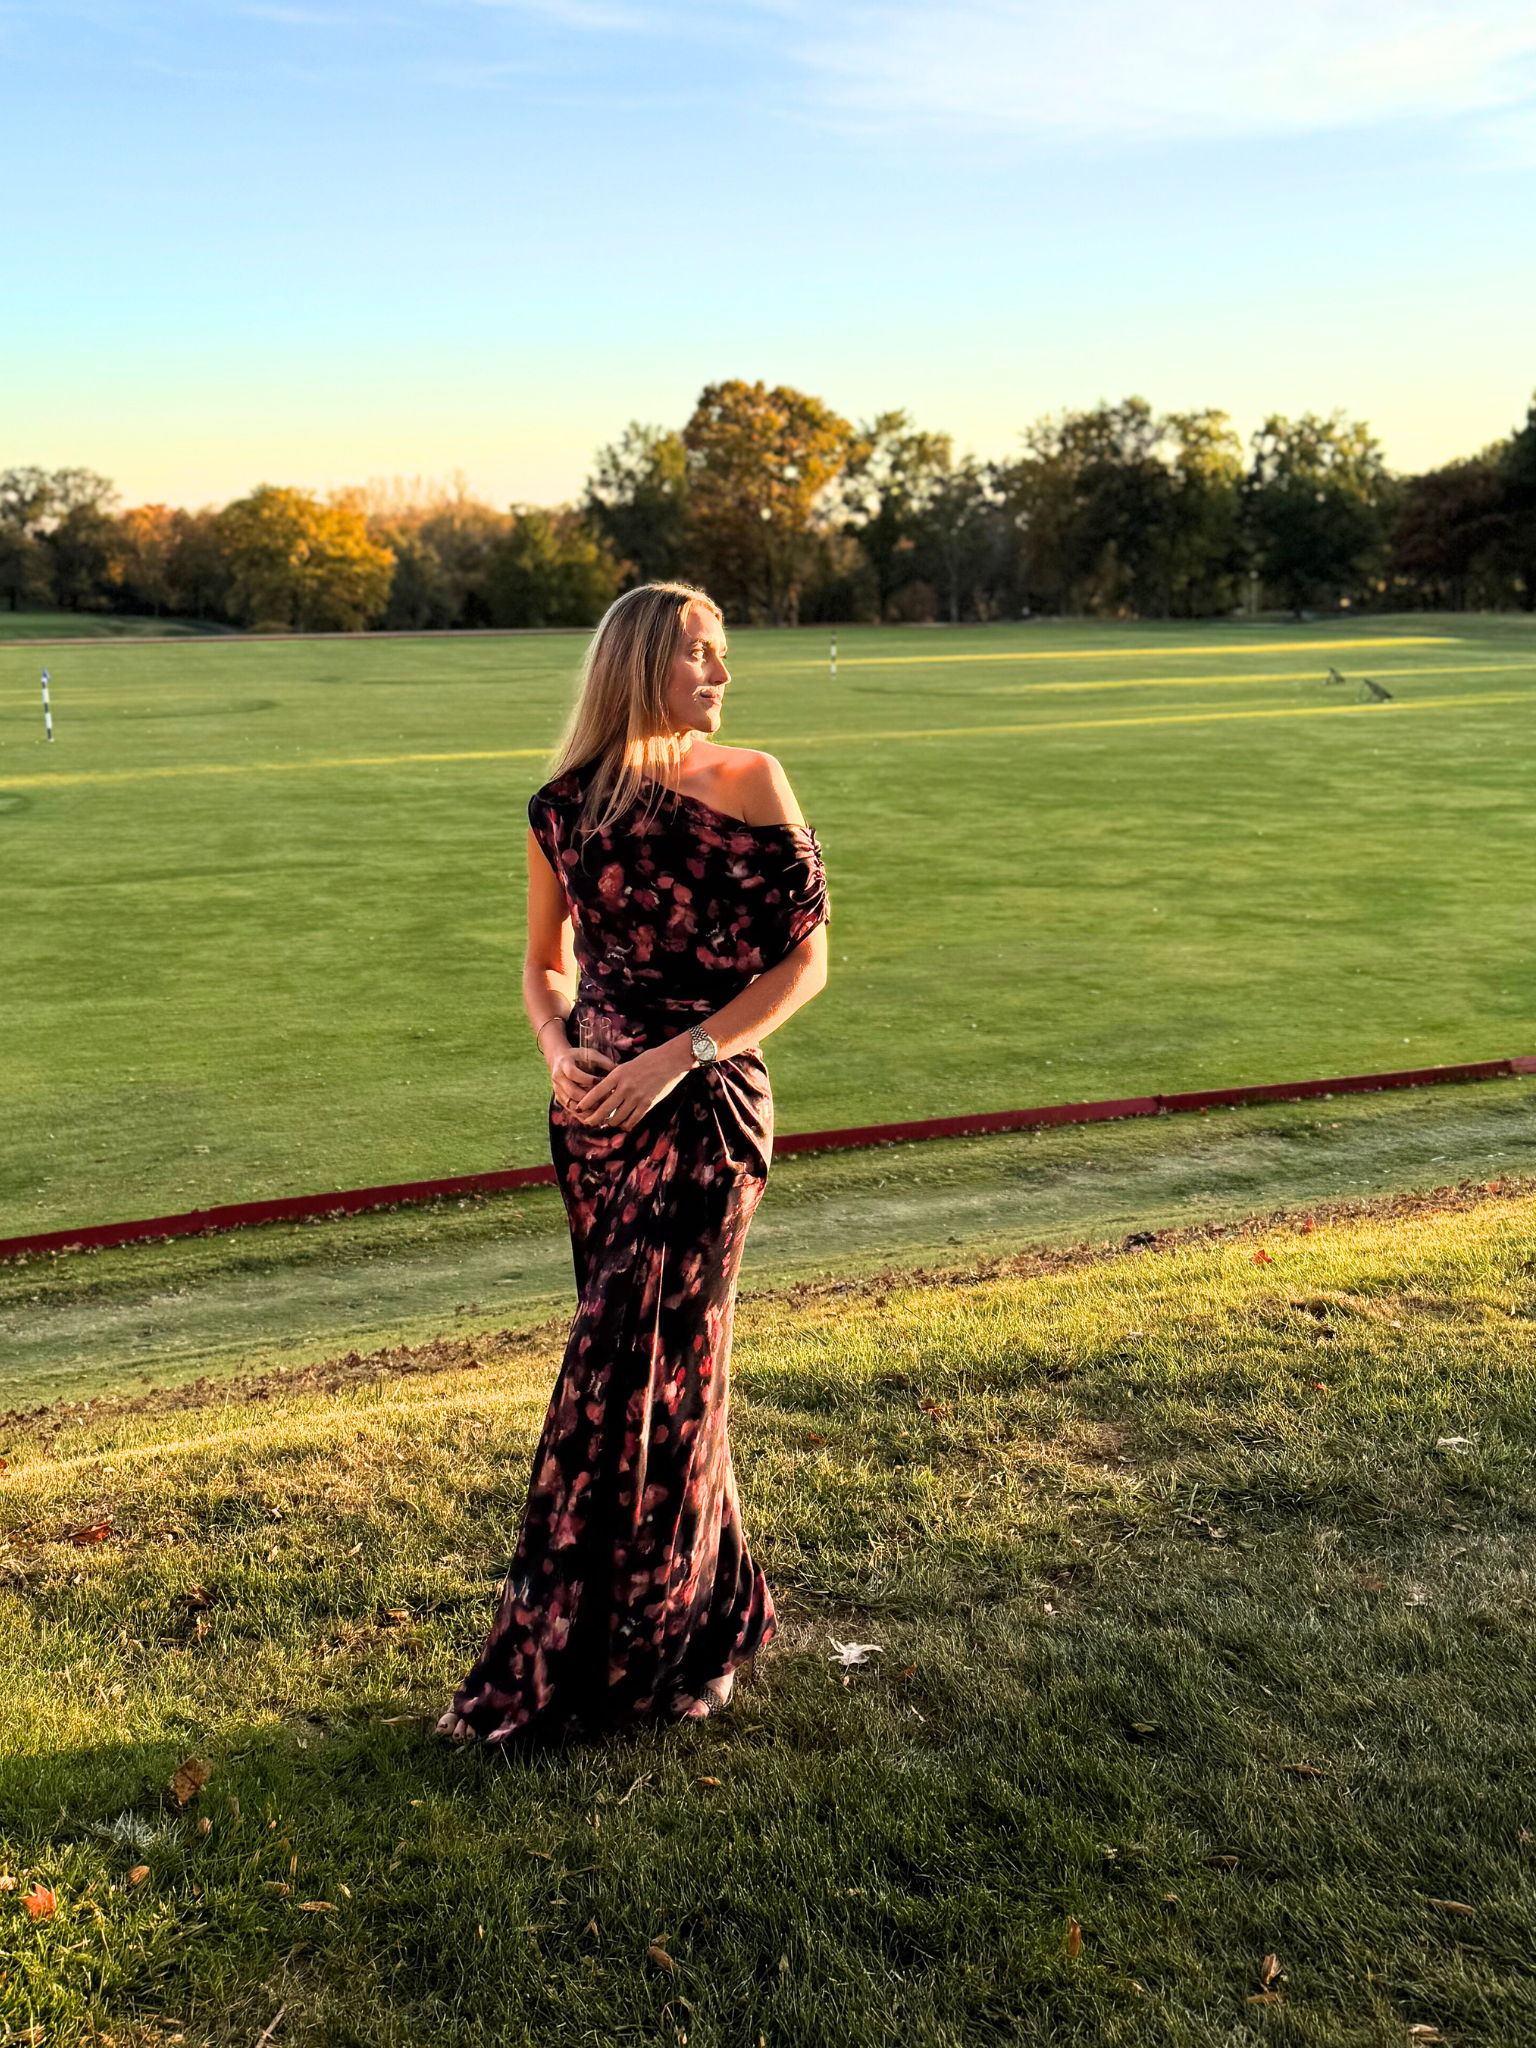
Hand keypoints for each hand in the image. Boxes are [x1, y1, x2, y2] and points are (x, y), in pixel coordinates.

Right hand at [548, 1045, 612, 1116]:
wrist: (559, 1060)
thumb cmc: (579, 1057)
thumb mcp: (590, 1053)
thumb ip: (603, 1061)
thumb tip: (618, 1070)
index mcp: (564, 1064)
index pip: (573, 1074)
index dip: (587, 1079)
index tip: (600, 1082)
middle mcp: (558, 1077)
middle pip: (572, 1092)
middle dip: (589, 1098)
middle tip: (605, 1100)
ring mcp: (557, 1090)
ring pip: (571, 1104)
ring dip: (586, 1110)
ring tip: (601, 1112)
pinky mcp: (559, 1099)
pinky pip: (570, 1110)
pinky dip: (582, 1115)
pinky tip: (594, 1116)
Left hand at [576, 1040, 691, 1132]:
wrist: (670, 1061)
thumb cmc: (648, 1060)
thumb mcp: (627, 1066)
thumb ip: (616, 1079)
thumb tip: (604, 1092)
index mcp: (618, 1075)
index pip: (596, 1092)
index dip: (586, 1102)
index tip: (579, 1109)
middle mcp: (625, 1087)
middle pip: (604, 1109)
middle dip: (594, 1118)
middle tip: (588, 1122)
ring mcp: (637, 1097)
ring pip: (617, 1118)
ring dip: (610, 1123)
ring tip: (607, 1123)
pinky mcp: (647, 1104)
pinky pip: (633, 1120)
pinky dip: (626, 1125)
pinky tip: (623, 1125)